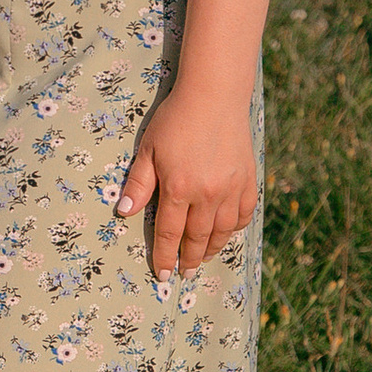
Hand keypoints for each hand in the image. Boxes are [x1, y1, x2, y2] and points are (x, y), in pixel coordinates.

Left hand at [116, 85, 258, 278]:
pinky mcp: (248, 180)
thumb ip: (138, 184)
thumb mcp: (148, 150)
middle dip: (189, 260)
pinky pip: (243, 214)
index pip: (169, 234)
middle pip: (197, 238)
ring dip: (211, 249)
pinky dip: (235, 228)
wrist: (214, 97)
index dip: (165, 257)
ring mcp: (231, 189)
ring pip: (222, 231)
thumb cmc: (175, 120)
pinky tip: (226, 233)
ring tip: (202, 259)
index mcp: (178, 188)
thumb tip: (123, 213)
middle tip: (185, 274)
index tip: (162, 274)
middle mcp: (207, 194)